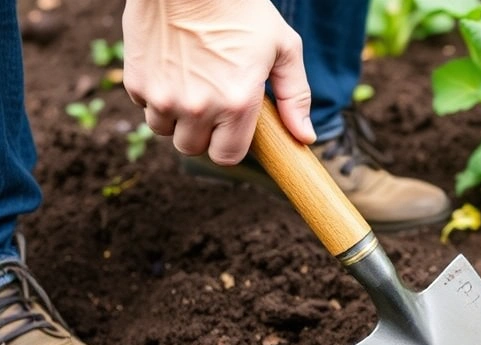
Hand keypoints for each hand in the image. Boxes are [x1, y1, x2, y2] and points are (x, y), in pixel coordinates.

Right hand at [122, 0, 315, 164]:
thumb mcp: (283, 48)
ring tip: (191, 85)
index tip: (232, 128)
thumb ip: (295, 96)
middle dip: (202, 133)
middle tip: (211, 103)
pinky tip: (171, 68)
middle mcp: (198, 107)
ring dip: (176, 117)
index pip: (227, 156)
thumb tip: (306, 137)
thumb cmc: (242, 9)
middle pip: (192, 147)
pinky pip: (145, 106)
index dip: (230, 144)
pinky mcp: (136, 81)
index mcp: (237, 103)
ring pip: (165, 130)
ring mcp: (163, 96)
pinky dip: (155, 96)